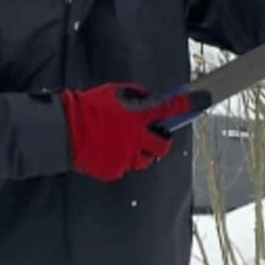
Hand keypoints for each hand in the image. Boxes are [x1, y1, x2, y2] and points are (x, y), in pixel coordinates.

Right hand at [60, 82, 201, 181]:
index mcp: (136, 116)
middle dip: (161, 141)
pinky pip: (125, 167)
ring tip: (123, 143)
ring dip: (141, 152)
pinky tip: (107, 150)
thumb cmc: (86, 108)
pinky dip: (121, 160)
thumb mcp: (113, 93)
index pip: (169, 108)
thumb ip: (135, 96)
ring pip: (145, 160)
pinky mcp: (114, 170)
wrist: (62, 131)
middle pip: (162, 146)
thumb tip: (150, 98)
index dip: (188, 103)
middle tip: (154, 135)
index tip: (203, 99)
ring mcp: (125, 157)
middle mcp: (135, 138)